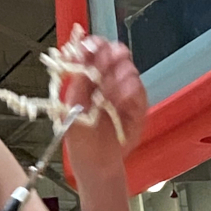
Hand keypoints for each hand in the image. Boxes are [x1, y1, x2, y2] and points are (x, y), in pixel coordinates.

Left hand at [63, 35, 147, 172]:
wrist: (94, 164)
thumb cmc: (80, 138)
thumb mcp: (71, 109)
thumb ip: (77, 83)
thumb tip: (79, 57)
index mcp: (89, 78)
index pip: (94, 52)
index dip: (94, 45)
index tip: (92, 45)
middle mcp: (109, 81)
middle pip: (115, 55)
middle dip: (111, 54)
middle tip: (108, 57)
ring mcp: (125, 93)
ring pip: (129, 71)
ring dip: (119, 74)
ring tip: (109, 87)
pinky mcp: (139, 108)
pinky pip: (139, 92)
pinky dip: (130, 91)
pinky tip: (120, 97)